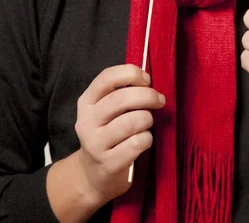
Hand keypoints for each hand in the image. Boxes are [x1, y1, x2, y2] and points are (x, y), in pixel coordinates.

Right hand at [74, 64, 165, 205]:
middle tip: (160, 100)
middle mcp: (86, 121)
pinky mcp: (108, 163)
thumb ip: (122, 93)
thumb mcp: (106, 111)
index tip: (147, 79)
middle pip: (122, 99)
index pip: (107, 77)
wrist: (93, 175)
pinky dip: (147, 139)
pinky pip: (137, 143)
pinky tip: (144, 140)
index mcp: (86, 102)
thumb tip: (148, 82)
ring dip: (148, 120)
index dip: (131, 73)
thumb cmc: (108, 134)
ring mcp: (95, 144)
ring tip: (147, 123)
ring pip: (132, 121)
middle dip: (148, 96)